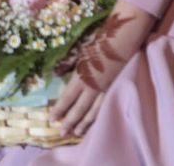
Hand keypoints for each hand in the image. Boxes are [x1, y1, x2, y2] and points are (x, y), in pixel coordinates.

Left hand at [52, 2, 150, 136]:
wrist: (122, 40)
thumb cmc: (99, 43)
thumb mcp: (79, 52)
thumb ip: (66, 64)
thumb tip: (54, 74)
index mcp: (81, 77)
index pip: (67, 98)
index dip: (59, 109)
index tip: (51, 119)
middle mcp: (92, 87)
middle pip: (80, 109)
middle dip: (70, 122)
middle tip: (62, 133)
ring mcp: (105, 90)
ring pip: (94, 111)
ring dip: (84, 123)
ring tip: (77, 133)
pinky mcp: (114, 89)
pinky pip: (104, 107)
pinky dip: (98, 116)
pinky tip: (95, 121)